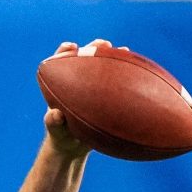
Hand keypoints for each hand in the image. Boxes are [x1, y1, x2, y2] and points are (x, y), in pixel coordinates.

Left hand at [43, 39, 119, 159]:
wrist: (74, 147)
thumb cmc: (61, 138)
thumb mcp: (56, 132)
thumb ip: (53, 124)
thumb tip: (55, 114)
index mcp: (61, 85)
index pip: (59, 61)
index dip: (64, 51)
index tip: (71, 46)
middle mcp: (78, 82)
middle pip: (85, 58)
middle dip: (94, 47)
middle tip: (103, 44)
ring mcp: (93, 87)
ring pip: (103, 67)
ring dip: (113, 56)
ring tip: (124, 50)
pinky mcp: (106, 94)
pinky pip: (117, 83)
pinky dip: (125, 76)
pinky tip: (138, 71)